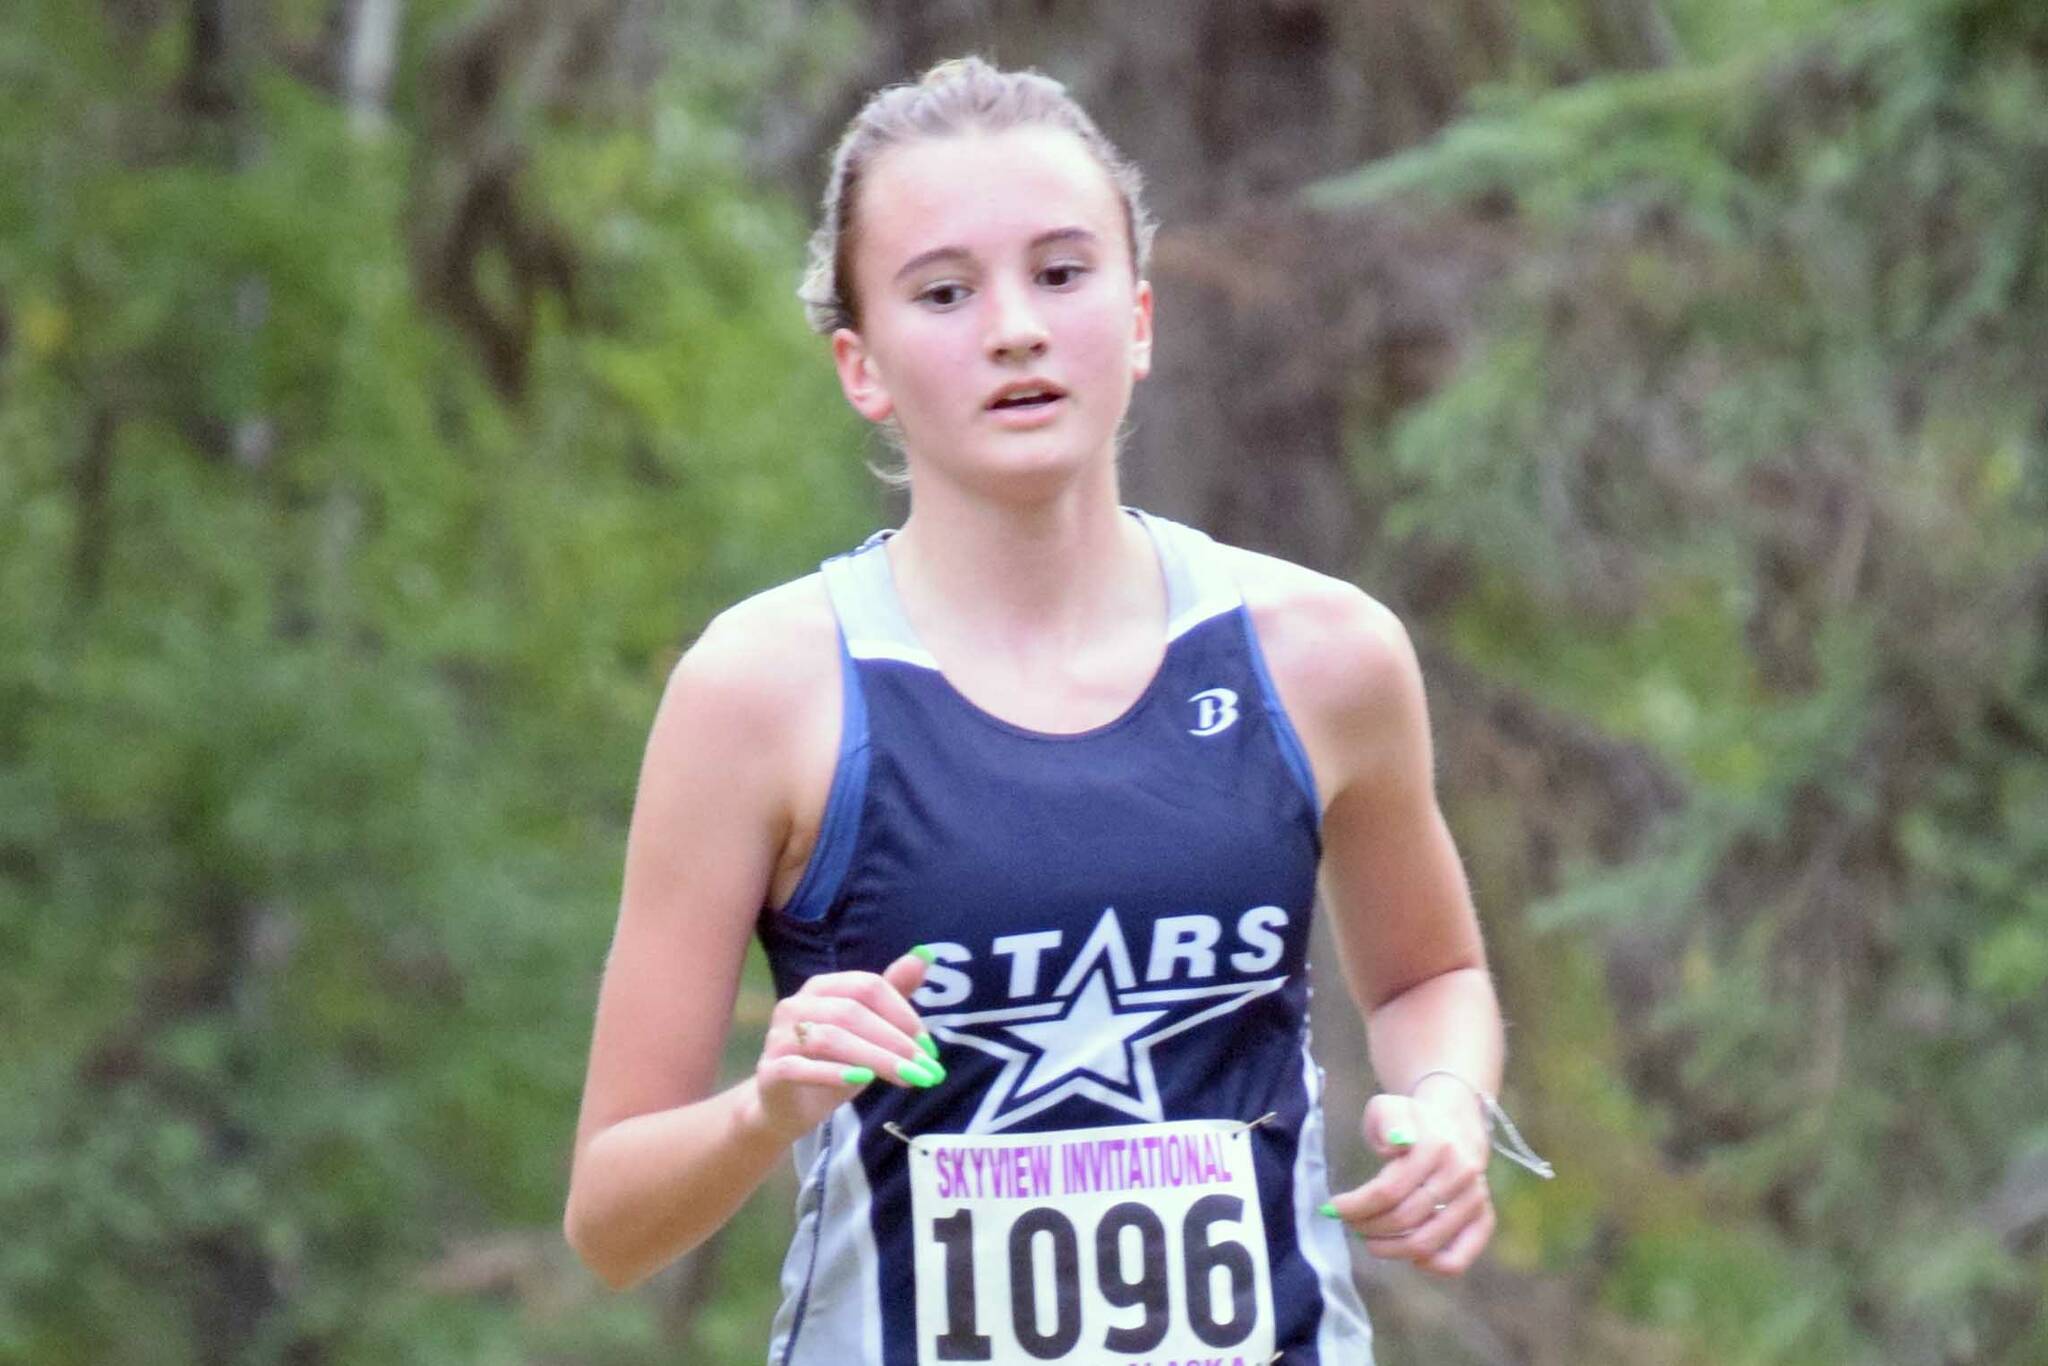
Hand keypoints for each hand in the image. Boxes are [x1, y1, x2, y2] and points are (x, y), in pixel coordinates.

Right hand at [746, 950, 942, 1142]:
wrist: (783, 1107)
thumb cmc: (830, 1064)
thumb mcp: (866, 1030)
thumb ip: (892, 995)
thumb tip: (925, 954)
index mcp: (822, 987)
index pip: (868, 986)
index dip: (903, 1014)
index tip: (929, 1048)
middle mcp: (797, 1004)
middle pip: (852, 1011)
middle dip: (895, 1040)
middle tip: (926, 1068)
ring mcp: (780, 1036)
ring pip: (832, 1039)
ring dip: (876, 1058)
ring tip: (908, 1078)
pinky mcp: (771, 1070)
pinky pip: (801, 1067)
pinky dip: (834, 1073)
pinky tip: (863, 1081)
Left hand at [1323, 1088, 1493, 1276]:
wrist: (1452, 1123)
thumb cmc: (1409, 1121)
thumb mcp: (1389, 1108)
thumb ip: (1386, 1120)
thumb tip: (1395, 1141)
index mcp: (1436, 1146)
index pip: (1389, 1190)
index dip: (1355, 1206)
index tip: (1331, 1208)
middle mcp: (1461, 1174)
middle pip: (1404, 1218)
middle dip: (1367, 1226)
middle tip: (1350, 1223)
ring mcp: (1475, 1199)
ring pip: (1425, 1242)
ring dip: (1389, 1248)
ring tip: (1369, 1238)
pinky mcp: (1483, 1218)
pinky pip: (1458, 1258)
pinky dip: (1431, 1266)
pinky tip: (1410, 1258)